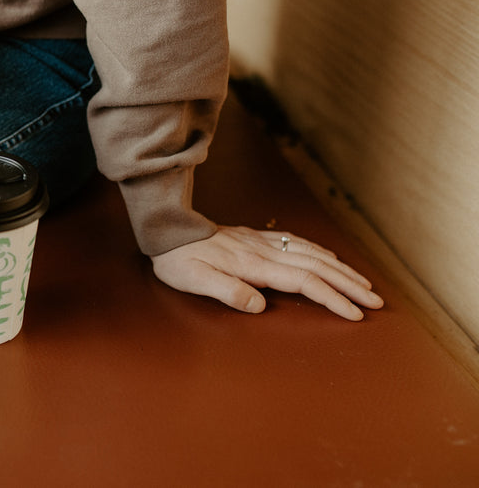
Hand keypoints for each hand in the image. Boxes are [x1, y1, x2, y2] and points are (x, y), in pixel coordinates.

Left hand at [149, 226, 383, 320]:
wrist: (168, 230)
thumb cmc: (178, 259)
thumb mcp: (195, 280)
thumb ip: (228, 292)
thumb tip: (260, 306)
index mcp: (255, 266)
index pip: (305, 282)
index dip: (333, 299)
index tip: (356, 315)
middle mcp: (265, 251)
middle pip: (318, 267)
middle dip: (350, 285)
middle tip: (377, 302)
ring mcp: (262, 242)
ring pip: (312, 253)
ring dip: (341, 268)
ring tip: (364, 283)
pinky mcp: (256, 238)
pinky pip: (298, 243)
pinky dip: (321, 251)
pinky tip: (329, 257)